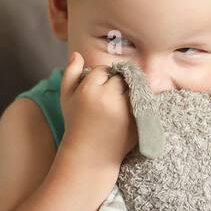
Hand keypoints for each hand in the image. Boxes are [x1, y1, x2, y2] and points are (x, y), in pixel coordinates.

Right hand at [59, 52, 138, 166]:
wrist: (90, 157)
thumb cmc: (76, 125)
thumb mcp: (66, 99)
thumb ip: (69, 74)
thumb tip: (77, 54)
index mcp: (89, 90)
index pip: (102, 70)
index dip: (100, 79)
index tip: (97, 91)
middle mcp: (108, 98)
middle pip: (120, 77)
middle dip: (116, 84)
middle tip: (110, 97)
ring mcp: (125, 110)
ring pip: (133, 87)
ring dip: (128, 91)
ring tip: (118, 104)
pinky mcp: (137, 121)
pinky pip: (143, 101)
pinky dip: (139, 102)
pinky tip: (129, 110)